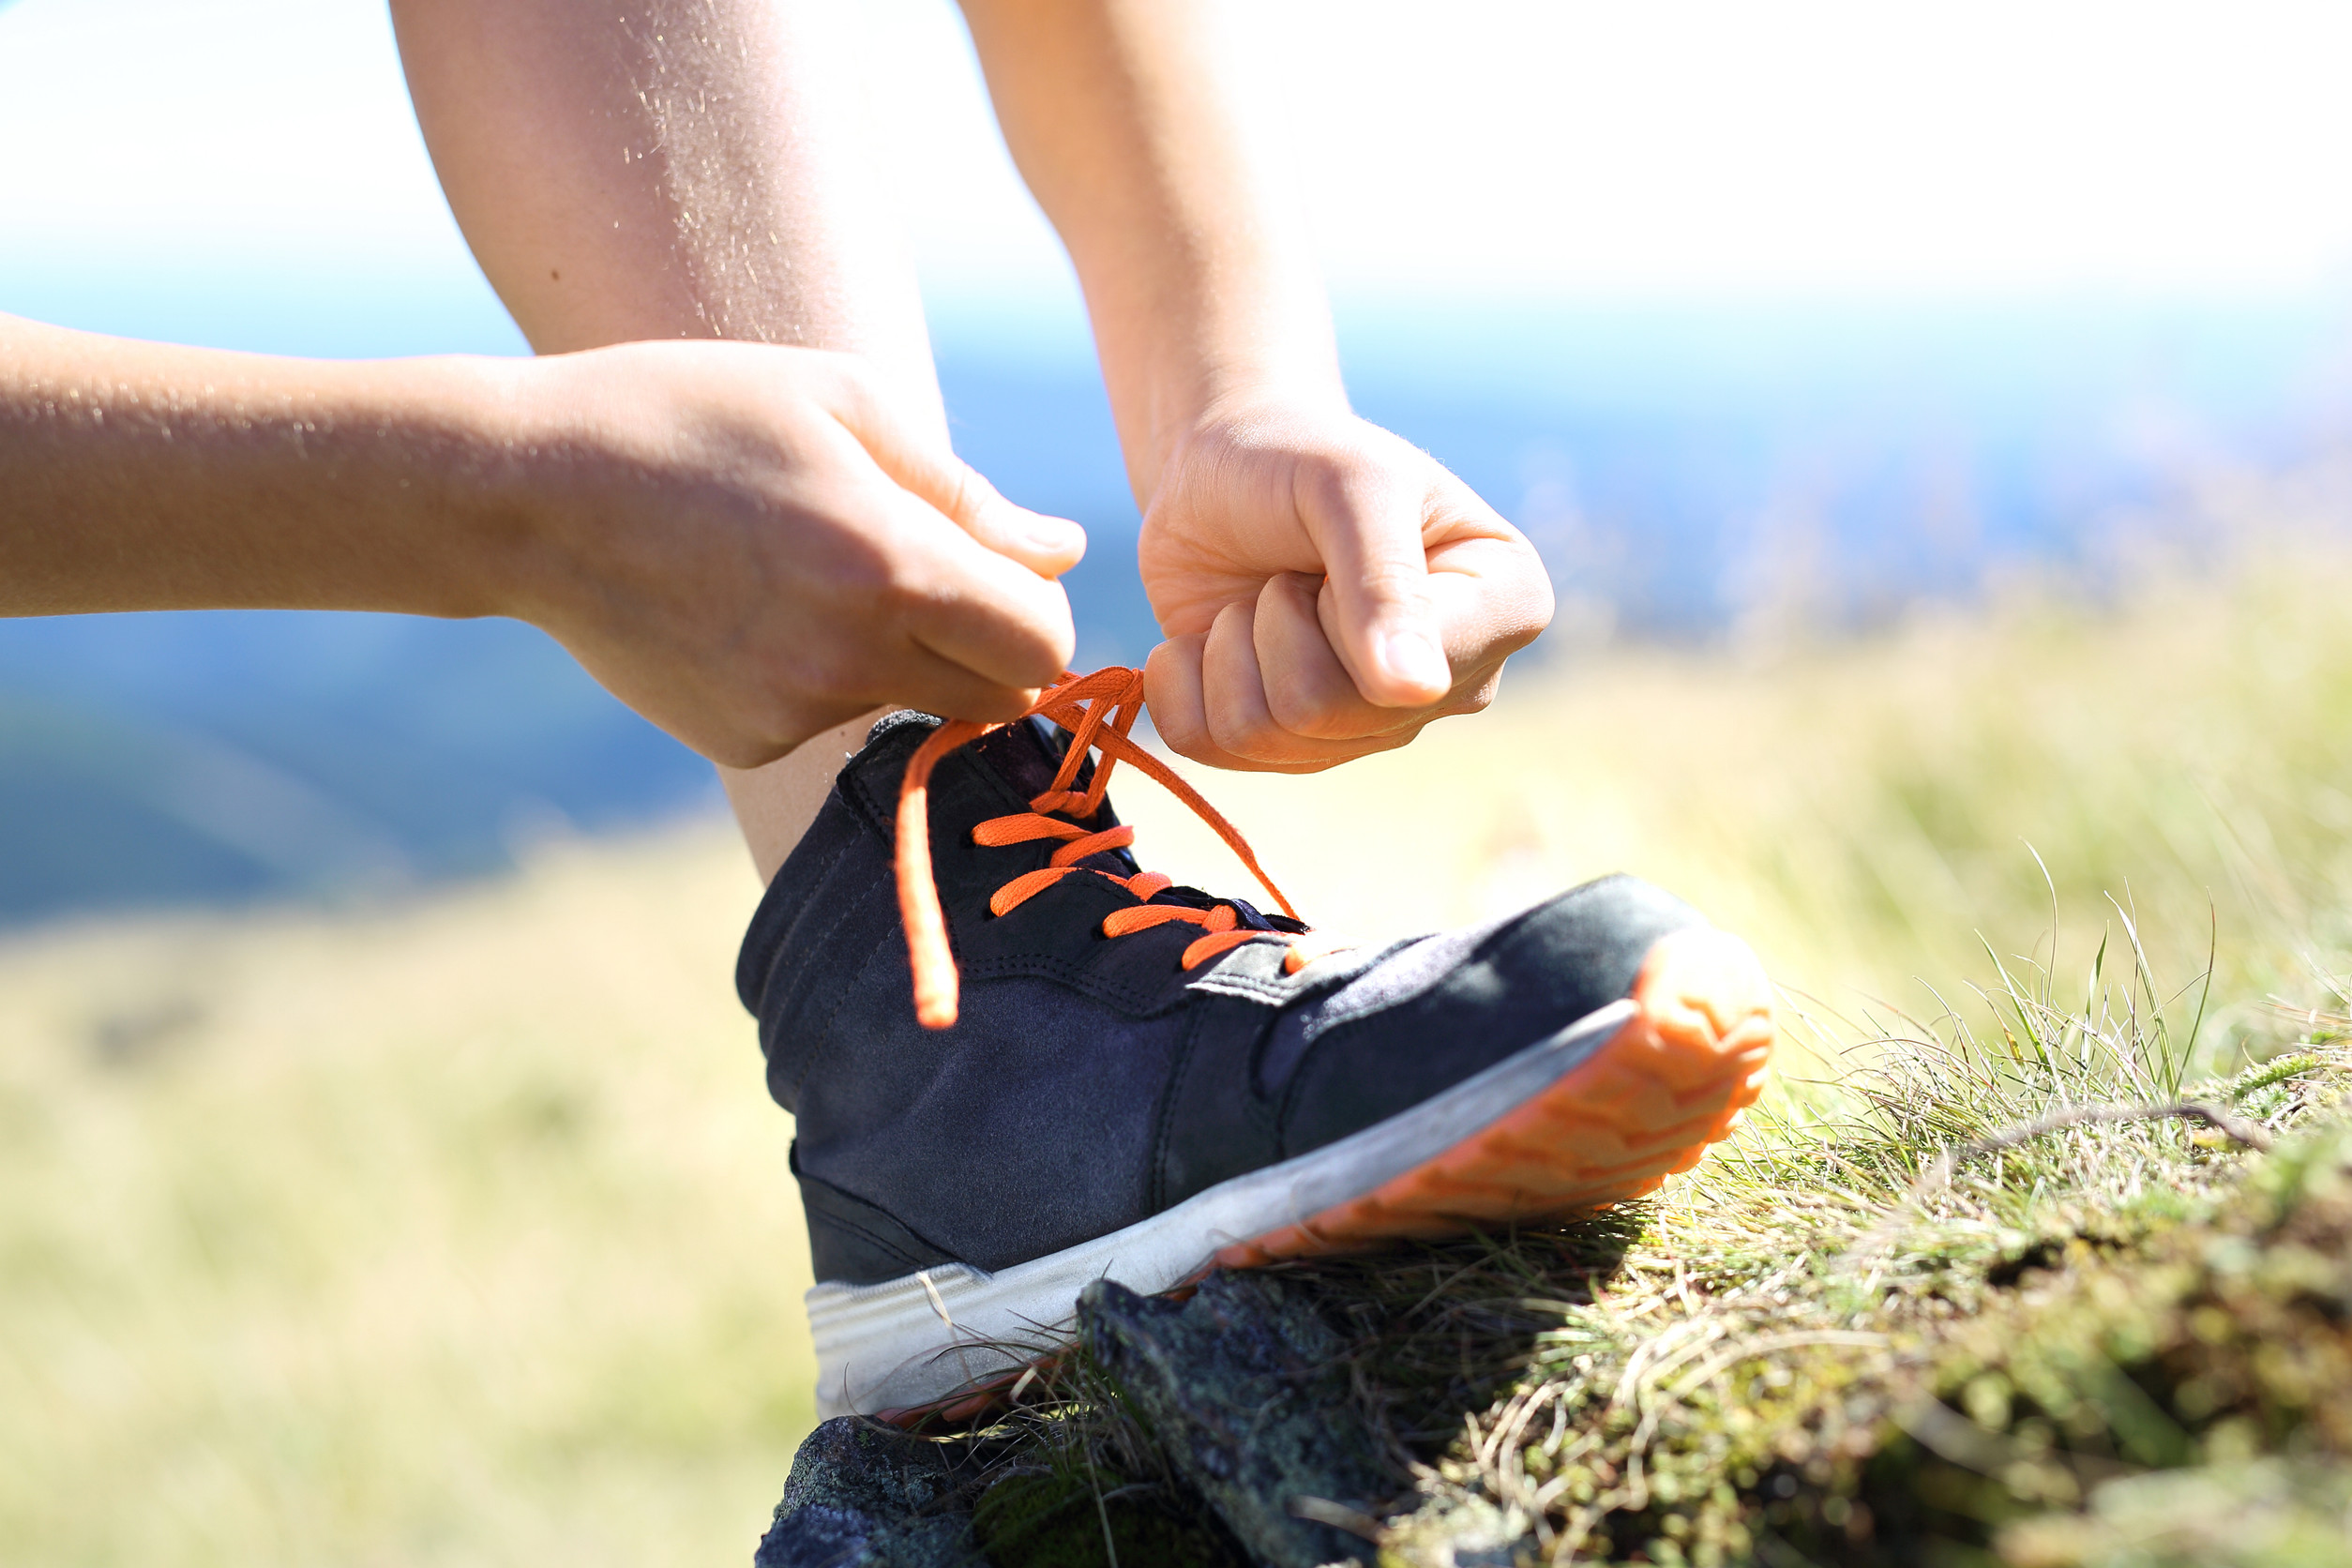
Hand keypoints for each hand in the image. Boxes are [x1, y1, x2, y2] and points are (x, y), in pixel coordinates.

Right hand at [504, 340, 1083, 767]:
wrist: (528, 493)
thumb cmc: (696, 415)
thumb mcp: (843, 404)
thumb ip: (966, 492)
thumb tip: (1061, 553)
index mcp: (894, 567)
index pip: (1043, 646)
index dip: (1039, 612)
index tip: (1002, 576)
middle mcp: (852, 659)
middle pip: (1000, 702)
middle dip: (991, 651)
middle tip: (933, 585)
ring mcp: (794, 711)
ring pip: (915, 709)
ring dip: (900, 658)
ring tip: (807, 574)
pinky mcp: (746, 741)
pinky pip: (832, 720)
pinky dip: (820, 677)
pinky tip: (751, 611)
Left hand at [1137, 398, 1552, 770]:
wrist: (1223, 467)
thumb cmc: (1300, 456)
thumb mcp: (1350, 485)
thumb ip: (1383, 582)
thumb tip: (1415, 692)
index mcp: (1504, 609)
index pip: (1409, 680)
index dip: (1337, 614)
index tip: (1341, 548)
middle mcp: (1449, 684)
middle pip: (1327, 717)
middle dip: (1273, 627)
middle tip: (1290, 573)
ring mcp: (1370, 725)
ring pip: (1263, 738)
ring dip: (1228, 649)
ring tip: (1258, 597)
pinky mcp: (1288, 745)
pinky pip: (1210, 750)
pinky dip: (1183, 681)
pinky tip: (1208, 636)